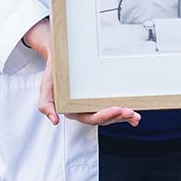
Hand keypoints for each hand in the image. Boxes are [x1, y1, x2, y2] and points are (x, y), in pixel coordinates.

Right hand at [26, 19, 140, 127]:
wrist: (61, 59)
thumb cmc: (54, 74)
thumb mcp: (45, 88)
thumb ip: (45, 105)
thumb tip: (54, 120)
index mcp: (73, 111)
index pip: (90, 118)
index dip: (104, 116)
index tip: (117, 109)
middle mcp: (84, 110)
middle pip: (103, 119)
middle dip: (118, 117)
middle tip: (131, 112)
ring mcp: (93, 105)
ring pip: (110, 116)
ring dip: (123, 117)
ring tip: (135, 116)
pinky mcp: (99, 99)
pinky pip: (113, 108)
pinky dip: (123, 113)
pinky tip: (134, 116)